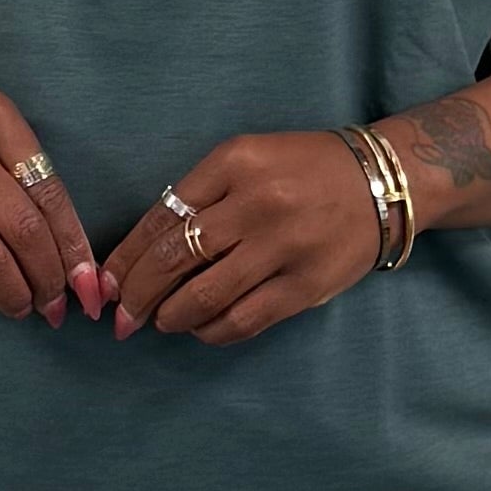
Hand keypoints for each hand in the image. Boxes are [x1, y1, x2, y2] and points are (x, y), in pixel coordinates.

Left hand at [99, 131, 386, 344]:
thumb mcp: (248, 160)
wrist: (384, 182)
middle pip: (174, 259)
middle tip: (121, 316)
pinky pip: (243, 320)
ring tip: (160, 322)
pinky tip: (201, 328)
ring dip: (170, 317)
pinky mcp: (305, 286)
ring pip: (204, 296)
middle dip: (137, 295)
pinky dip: (211, 331)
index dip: (126, 258)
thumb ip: (201, 196)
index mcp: (234, 162)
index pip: (161, 217)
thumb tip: (145, 253)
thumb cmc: (304, 170)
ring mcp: (283, 247)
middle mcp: (256, 202)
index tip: (105, 284)